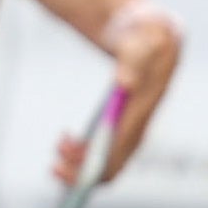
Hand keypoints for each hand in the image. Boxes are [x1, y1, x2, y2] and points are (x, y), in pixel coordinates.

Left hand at [56, 1, 177, 190]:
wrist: (154, 37)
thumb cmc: (146, 38)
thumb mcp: (143, 41)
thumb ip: (134, 60)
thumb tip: (123, 84)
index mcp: (143, 111)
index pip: (121, 149)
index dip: (97, 162)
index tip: (69, 160)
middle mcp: (140, 126)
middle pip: (115, 164)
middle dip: (84, 171)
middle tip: (54, 165)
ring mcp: (133, 128)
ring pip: (109, 162)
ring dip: (81, 163)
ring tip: (59, 145)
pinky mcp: (123, 126)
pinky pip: (105, 151)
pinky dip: (84, 152)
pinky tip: (66, 139)